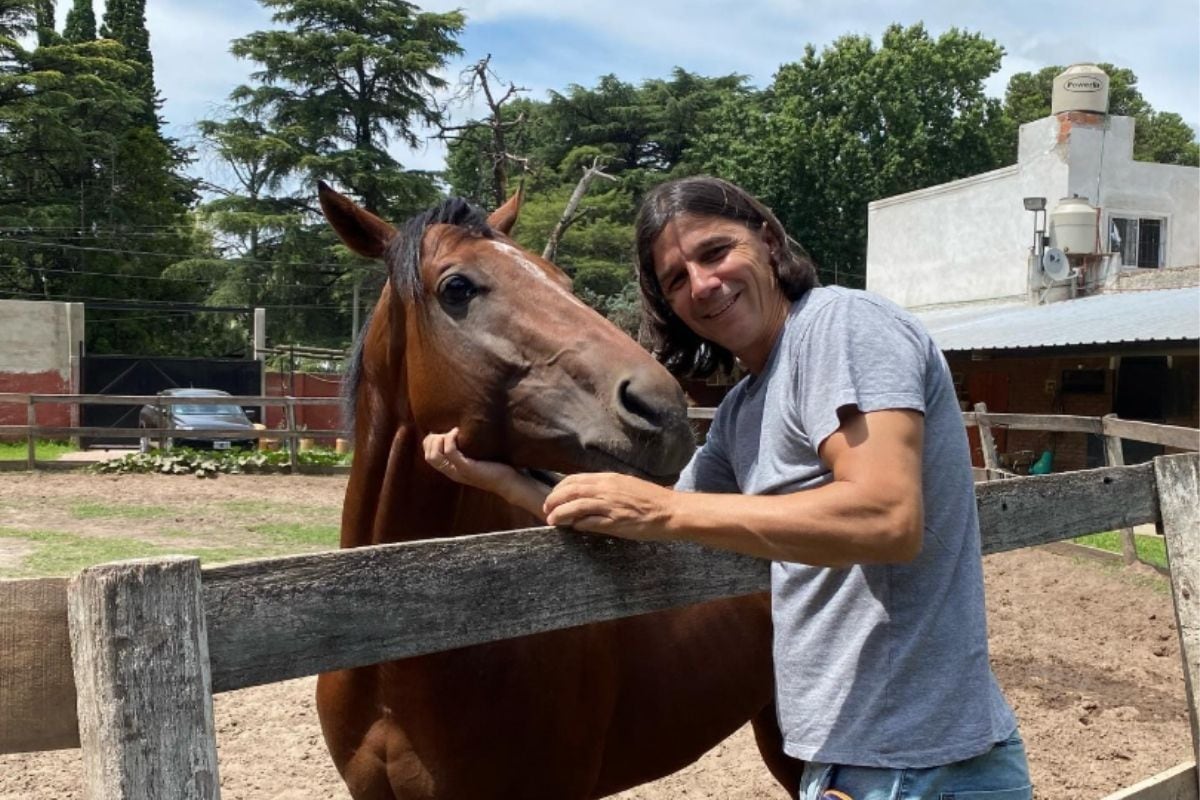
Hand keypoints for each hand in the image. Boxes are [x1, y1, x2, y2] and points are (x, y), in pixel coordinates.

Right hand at [422, 428, 520, 493]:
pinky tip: (458, 432)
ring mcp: (458, 471)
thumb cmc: (496, 467)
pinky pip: (450, 452)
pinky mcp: (467, 468)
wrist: (510, 482)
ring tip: (453, 431)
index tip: (443, 431)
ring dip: (440, 439)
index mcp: (452, 470)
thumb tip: (462, 430)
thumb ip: (467, 450)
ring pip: (434, 456)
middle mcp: (452, 472)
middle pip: (429, 456)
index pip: (429, 456)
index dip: (430, 442)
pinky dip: (450, 439)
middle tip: (448, 430)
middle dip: (433, 439)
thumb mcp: (477, 458)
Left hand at [543, 473, 676, 540]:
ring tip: (552, 520)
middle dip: (554, 500)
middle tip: (547, 510)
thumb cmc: (652, 500)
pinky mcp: (615, 522)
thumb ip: (606, 488)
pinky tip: (573, 528)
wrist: (670, 511)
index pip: (575, 479)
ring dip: (560, 514)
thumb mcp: (626, 485)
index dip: (559, 488)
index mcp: (608, 478)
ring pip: (575, 506)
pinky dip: (577, 524)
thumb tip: (587, 494)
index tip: (553, 497)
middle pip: (570, 491)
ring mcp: (610, 505)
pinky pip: (589, 522)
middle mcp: (606, 489)